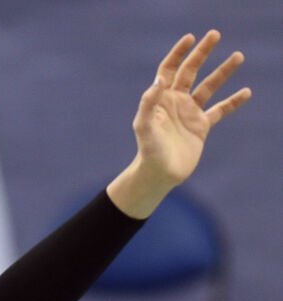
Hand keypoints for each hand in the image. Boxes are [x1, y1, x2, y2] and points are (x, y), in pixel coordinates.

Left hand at [112, 32, 249, 214]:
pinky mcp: (201, 127)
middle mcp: (177, 102)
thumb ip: (149, 102)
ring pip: (209, 86)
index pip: (169, 69)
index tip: (190, 38)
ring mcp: (190, 113)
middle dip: (202, 52)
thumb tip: (160, 79)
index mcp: (162, 99)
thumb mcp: (144, 126)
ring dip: (223, 72)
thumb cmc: (147, 152)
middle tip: (215, 34)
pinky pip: (220, 110)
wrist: (158, 176)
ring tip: (238, 56)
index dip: (178, 53)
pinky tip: (246, 92)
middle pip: (191, 70)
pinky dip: (233, 102)